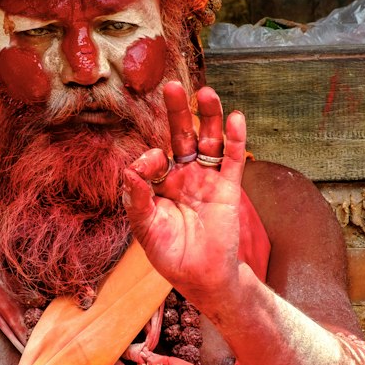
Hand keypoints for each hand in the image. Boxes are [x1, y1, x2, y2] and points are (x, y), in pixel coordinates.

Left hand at [122, 83, 245, 307]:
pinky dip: (235, 139)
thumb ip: (136, 199)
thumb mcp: (146, 229)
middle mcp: (183, 175)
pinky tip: (235, 117)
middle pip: (180, 136)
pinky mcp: (228, 188)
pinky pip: (231, 160)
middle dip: (177, 112)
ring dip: (208, 117)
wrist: (203, 278)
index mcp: (159, 184)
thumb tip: (128, 170)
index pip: (153, 158)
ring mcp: (207, 179)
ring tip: (206, 92)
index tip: (151, 165)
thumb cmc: (172, 255)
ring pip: (208, 141)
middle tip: (172, 86)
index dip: (149, 159)